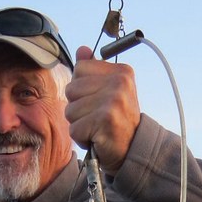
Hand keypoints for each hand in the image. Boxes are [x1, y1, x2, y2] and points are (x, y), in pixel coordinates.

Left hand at [65, 45, 140, 174]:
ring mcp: (113, 100)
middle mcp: (119, 82)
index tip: (98, 101)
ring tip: (96, 128)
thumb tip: (82, 50)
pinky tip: (97, 139)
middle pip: (71, 89)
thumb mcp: (109, 92)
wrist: (132, 151)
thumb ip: (94, 71)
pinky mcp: (105, 120)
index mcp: (121, 71)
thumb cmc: (117, 121)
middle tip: (96, 118)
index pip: (79, 69)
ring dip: (79, 125)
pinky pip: (74, 129)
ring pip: (70, 110)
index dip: (81, 90)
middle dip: (78, 108)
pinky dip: (81, 139)